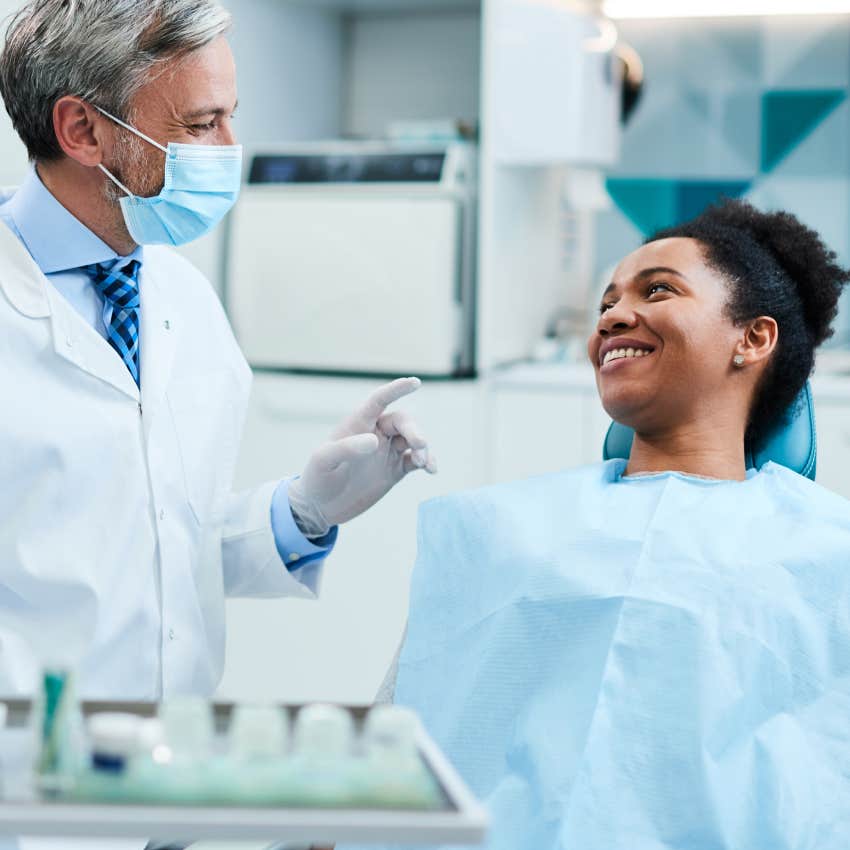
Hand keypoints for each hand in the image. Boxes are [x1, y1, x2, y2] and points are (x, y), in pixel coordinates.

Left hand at [288, 378, 436, 535]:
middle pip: (402, 422)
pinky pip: (416, 460)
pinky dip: (427, 462)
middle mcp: (375, 434)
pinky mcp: (395, 470)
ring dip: (423, 448)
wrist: (320, 507)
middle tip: (420, 444)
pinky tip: (431, 469)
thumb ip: (346, 448)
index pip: (379, 400)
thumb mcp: (323, 462)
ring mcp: (387, 452)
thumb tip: (375, 440)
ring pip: (413, 440)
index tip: (415, 382)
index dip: (396, 390)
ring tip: (423, 463)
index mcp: (357, 425)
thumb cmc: (317, 479)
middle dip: (414, 430)